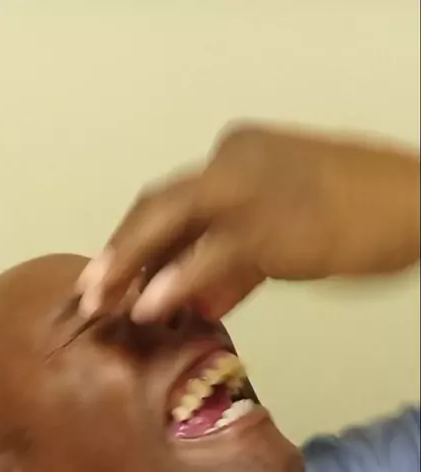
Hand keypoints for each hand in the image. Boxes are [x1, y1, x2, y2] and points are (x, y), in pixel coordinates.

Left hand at [77, 123, 419, 321]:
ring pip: (169, 221)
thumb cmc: (364, 218)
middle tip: (89, 294)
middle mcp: (236, 162)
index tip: (111, 278)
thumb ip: (237, 269)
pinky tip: (149, 306)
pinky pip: (210, 253)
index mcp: (240, 159)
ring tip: (102, 304)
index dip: (134, 243)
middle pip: (157, 206)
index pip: (171, 203)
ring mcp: (251, 188)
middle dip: (119, 253)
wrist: (416, 205)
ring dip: (129, 265)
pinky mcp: (271, 222)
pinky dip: (175, 280)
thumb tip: (197, 303)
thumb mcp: (288, 243)